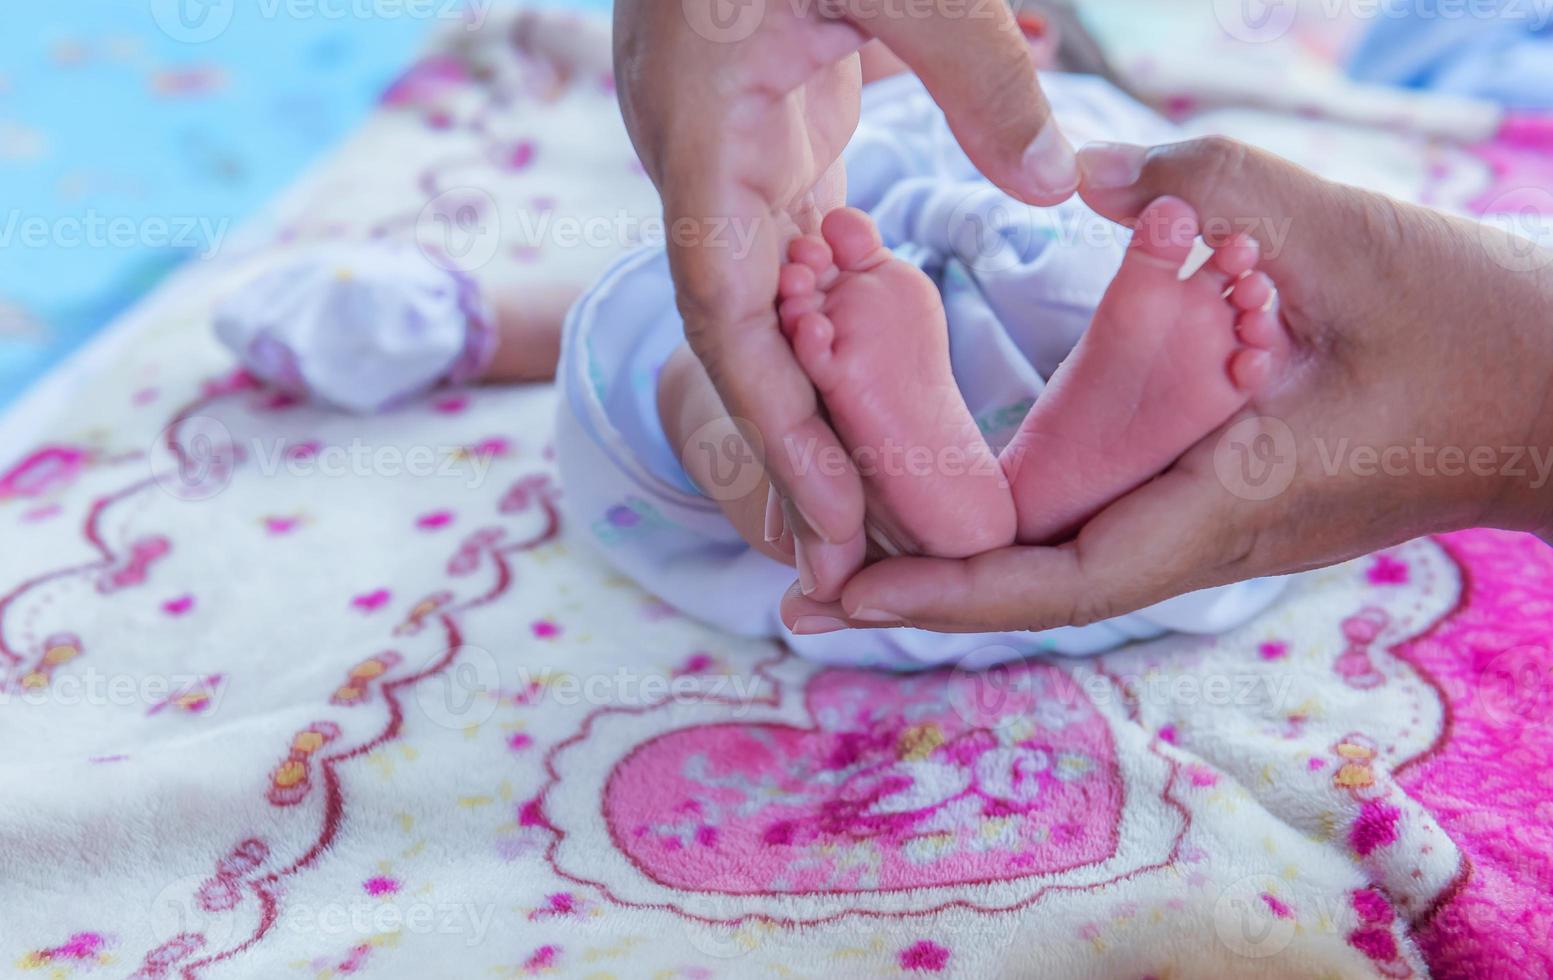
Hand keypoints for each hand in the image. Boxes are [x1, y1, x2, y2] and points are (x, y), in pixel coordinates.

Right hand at [613, 0, 1079, 598]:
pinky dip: (841, 329)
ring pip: (773, 310)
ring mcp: (734, 159)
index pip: (725, 313)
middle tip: (868, 558)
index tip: (828, 521)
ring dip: (823, 403)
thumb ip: (973, 66)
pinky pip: (800, 260)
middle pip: (750, 339)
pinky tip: (888, 384)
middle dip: (802, 449)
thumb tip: (1062, 181)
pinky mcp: (772, 140)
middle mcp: (706, 168)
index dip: (772, 427)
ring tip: (888, 500)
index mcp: (704, 136)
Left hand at [781, 137, 1552, 631]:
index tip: (844, 595)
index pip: (1056, 576)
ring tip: (850, 546)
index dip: (943, 592)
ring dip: (958, 558)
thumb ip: (1214, 182)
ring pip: (1057, 558)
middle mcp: (1200, 534)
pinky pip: (1097, 516)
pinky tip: (959, 492)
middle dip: (921, 587)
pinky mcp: (1218, 495)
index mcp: (1220, 503)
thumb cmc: (1472, 327)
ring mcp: (1209, 523)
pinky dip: (1017, 514)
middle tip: (802, 583)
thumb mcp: (1347, 232)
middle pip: (1030, 584)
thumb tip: (1087, 172)